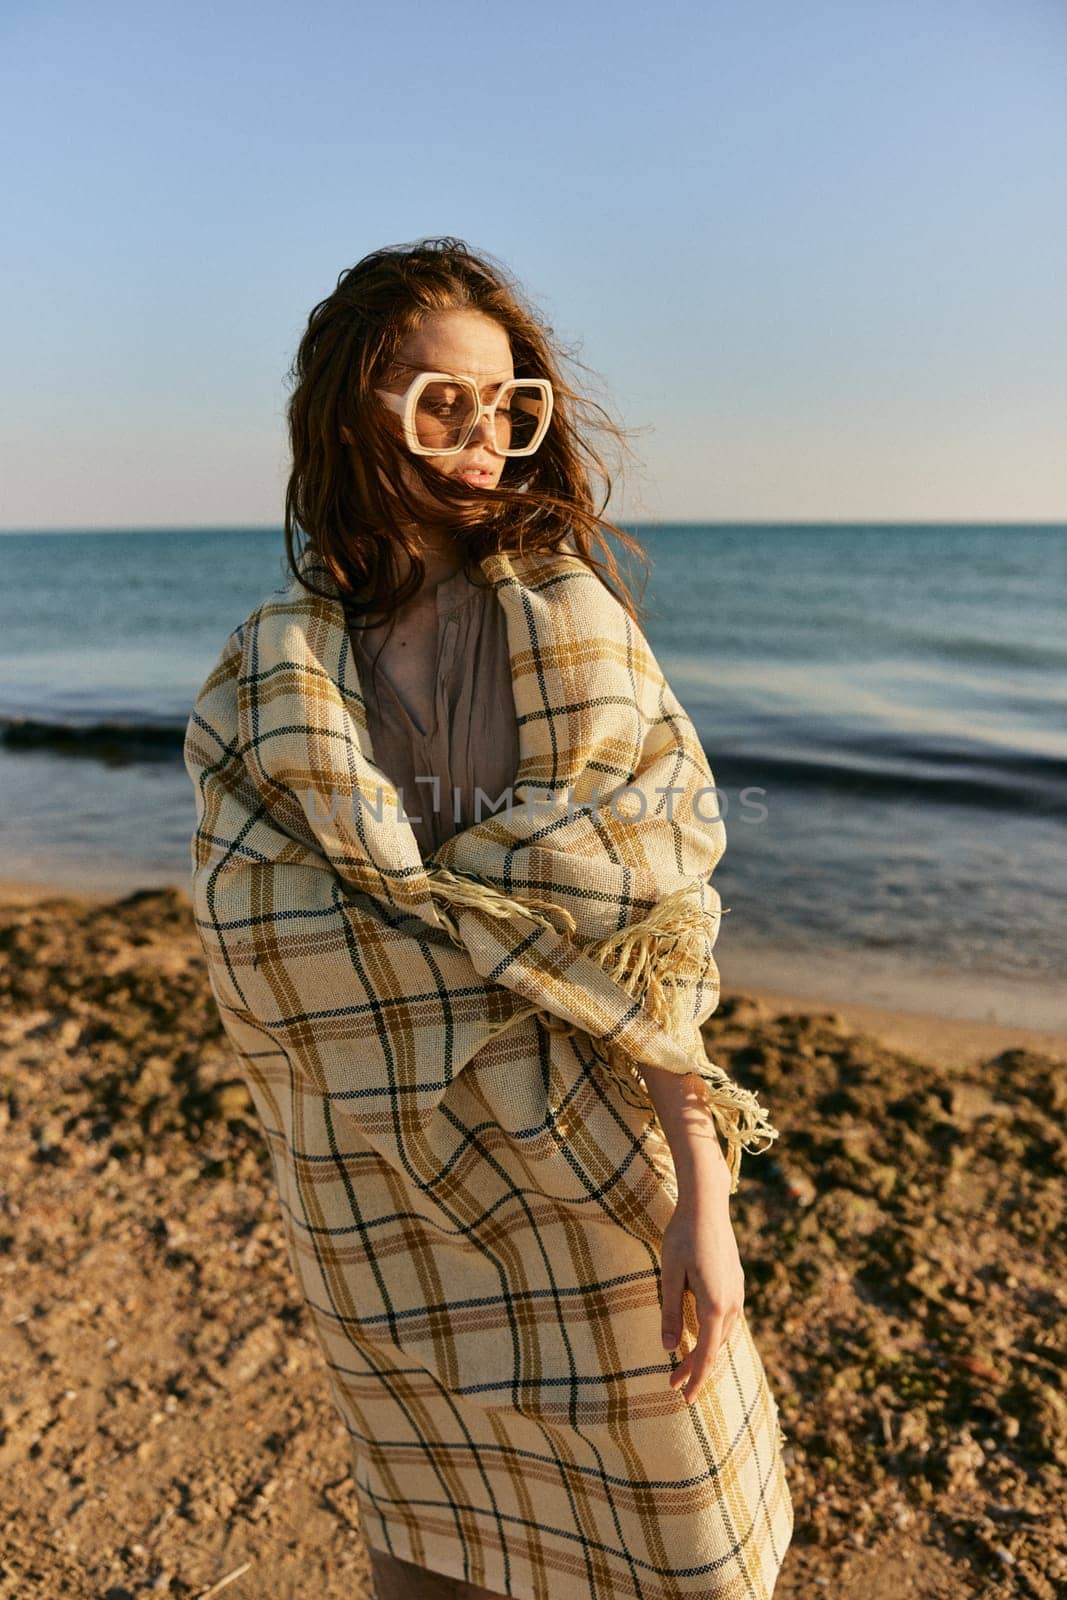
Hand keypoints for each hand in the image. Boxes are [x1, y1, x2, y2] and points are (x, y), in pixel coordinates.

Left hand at [659, 1191, 744, 1403]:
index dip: (695, 1379)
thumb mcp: (670, 1274)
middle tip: (671, 1384)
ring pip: (723, 1335)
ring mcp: (737, 1293)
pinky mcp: (736, 1283)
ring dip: (705, 1352)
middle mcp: (732, 1303)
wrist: (707, 1204)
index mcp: (715, 1305)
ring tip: (683, 1363)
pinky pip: (727, 1320)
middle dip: (695, 1369)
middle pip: (716, 1348)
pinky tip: (702, 1336)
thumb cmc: (683, 1236)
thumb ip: (671, 1312)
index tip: (683, 1399)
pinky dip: (714, 1336)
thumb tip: (670, 1348)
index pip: (707, 1354)